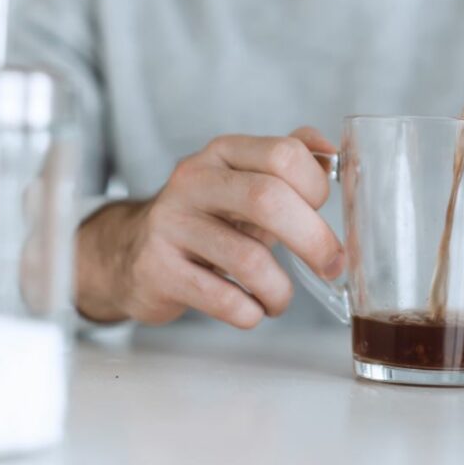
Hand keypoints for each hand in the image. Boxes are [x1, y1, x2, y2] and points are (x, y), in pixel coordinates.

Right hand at [75, 127, 343, 328]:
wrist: (130, 253)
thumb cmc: (207, 218)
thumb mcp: (245, 182)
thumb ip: (291, 163)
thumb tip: (332, 153)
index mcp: (224, 153)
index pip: (283, 154)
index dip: (317, 187)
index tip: (323, 214)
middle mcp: (194, 180)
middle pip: (268, 199)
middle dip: (313, 239)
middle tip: (332, 265)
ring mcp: (171, 224)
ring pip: (247, 259)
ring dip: (279, 290)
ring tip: (279, 299)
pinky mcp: (157, 269)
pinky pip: (221, 298)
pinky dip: (249, 312)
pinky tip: (252, 310)